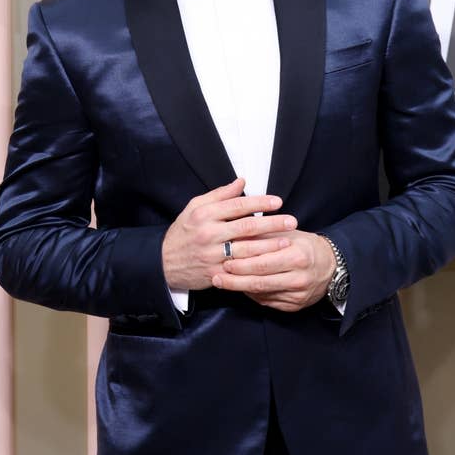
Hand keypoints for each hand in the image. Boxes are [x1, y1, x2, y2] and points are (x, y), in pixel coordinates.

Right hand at [161, 178, 297, 290]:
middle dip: (271, 223)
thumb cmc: (183, 232)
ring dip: (269, 245)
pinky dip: (257, 264)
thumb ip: (219, 194)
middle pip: (246, 227)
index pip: (237, 205)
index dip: (259, 202)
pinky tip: (271, 261)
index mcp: (204, 214)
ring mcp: (212, 255)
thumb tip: (242, 181)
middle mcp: (209, 233)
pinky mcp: (215, 272)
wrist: (163, 263)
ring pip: (246, 249)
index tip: (278, 201)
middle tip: (291, 220)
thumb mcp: (195, 207)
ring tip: (287, 241)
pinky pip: (240, 269)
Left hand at [213, 230, 334, 312]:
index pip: (262, 261)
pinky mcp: (294, 306)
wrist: (330, 265)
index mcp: (297, 255)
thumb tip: (234, 235)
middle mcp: (298, 277)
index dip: (241, 262)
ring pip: (262, 293)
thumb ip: (263, 236)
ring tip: (222, 282)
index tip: (223, 259)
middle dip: (234, 279)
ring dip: (239, 288)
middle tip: (217, 276)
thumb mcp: (287, 234)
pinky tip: (241, 288)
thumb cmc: (304, 245)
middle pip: (259, 281)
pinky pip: (268, 301)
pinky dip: (252, 294)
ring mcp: (297, 294)